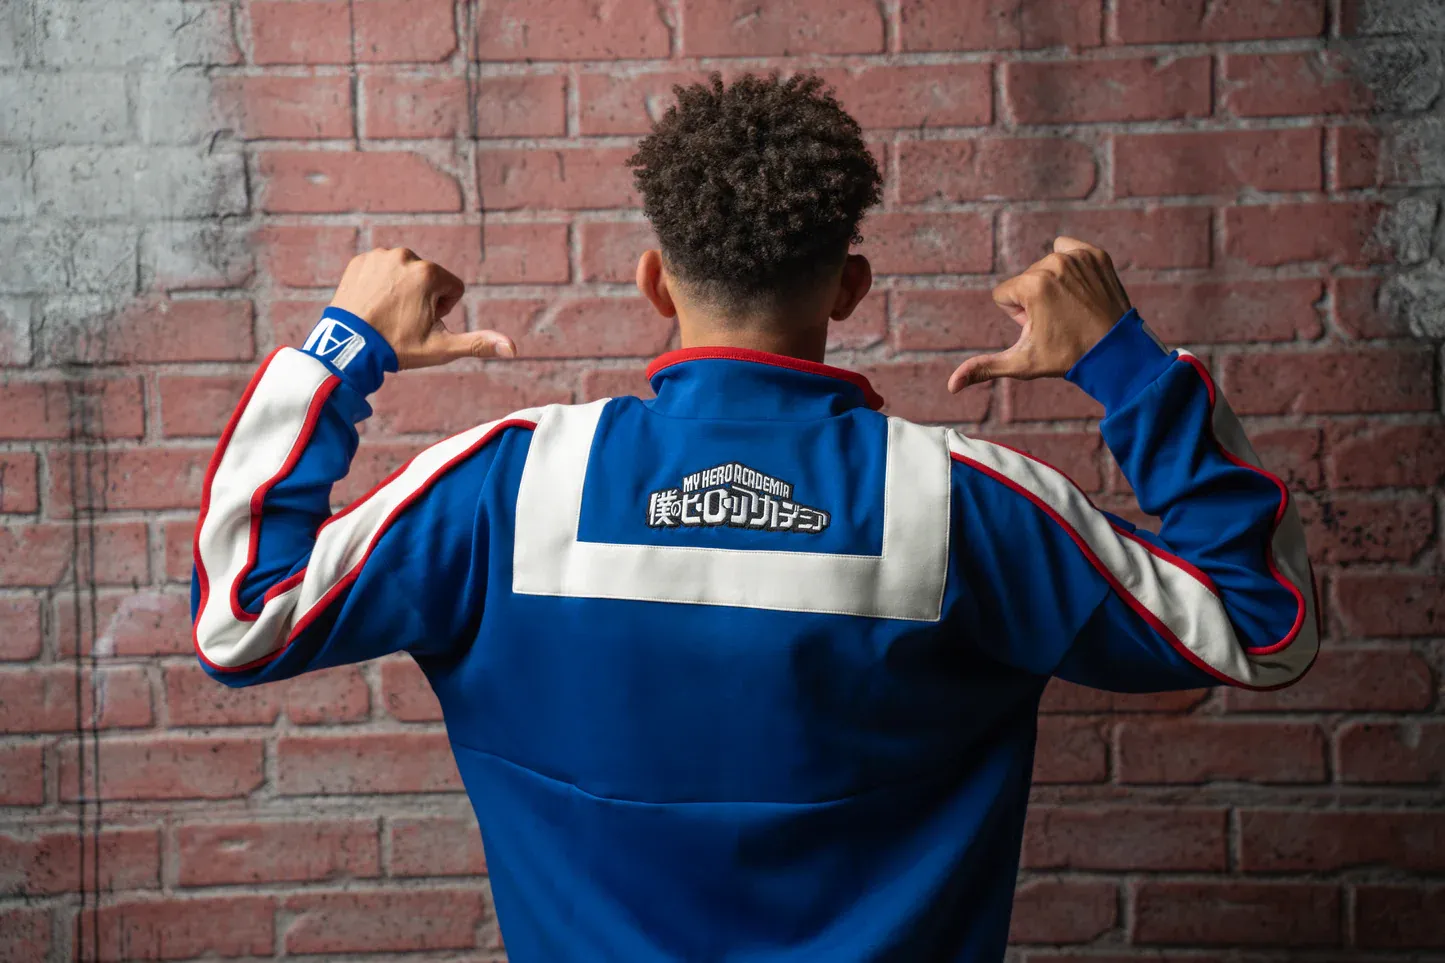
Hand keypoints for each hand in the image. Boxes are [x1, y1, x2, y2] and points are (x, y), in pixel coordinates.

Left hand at [328, 247, 516, 368]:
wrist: (348, 346)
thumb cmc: (397, 347)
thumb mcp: (441, 348)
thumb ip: (478, 343)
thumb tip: (513, 348)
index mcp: (429, 274)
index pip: (453, 288)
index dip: (443, 310)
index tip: (422, 323)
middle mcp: (406, 256)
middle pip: (430, 279)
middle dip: (423, 298)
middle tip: (403, 320)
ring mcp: (380, 256)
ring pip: (406, 273)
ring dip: (402, 290)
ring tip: (387, 313)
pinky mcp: (361, 260)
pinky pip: (382, 269)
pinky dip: (380, 285)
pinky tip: (372, 303)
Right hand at [947, 236, 1129, 392]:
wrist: (1116, 351)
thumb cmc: (1067, 358)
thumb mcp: (1022, 363)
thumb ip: (984, 368)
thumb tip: (951, 386)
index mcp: (1031, 286)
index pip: (1004, 295)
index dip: (1018, 317)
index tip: (1042, 328)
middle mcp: (1053, 264)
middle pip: (1024, 280)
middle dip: (1034, 301)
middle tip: (1060, 321)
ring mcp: (1077, 256)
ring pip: (1044, 267)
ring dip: (1052, 286)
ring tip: (1072, 308)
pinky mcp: (1095, 254)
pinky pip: (1067, 249)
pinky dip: (1070, 266)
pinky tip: (1080, 289)